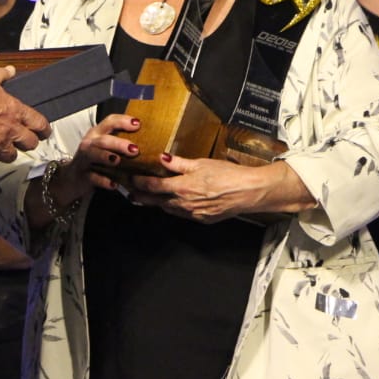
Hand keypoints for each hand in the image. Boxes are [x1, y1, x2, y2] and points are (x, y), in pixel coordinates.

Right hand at [0, 67, 50, 167]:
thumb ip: (1, 75)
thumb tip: (10, 70)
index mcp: (14, 110)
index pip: (40, 124)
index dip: (44, 129)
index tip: (43, 132)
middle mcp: (9, 129)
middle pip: (30, 144)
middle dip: (28, 142)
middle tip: (23, 140)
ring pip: (12, 156)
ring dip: (8, 152)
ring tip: (2, 147)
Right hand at [65, 113, 143, 194]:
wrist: (73, 178)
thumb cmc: (95, 161)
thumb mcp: (105, 148)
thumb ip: (122, 143)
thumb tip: (151, 143)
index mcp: (98, 133)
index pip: (109, 122)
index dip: (123, 121)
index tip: (138, 124)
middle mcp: (90, 144)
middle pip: (103, 140)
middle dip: (118, 143)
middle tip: (134, 149)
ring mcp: (85, 159)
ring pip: (93, 154)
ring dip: (106, 157)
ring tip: (118, 161)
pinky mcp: (83, 175)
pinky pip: (92, 177)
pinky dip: (103, 181)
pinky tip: (114, 184)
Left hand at [129, 155, 276, 222]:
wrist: (248, 192)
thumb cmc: (227, 175)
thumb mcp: (201, 163)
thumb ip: (179, 163)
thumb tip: (162, 159)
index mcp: (181, 187)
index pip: (153, 186)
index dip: (139, 183)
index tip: (130, 179)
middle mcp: (184, 203)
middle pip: (156, 201)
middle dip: (141, 197)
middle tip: (130, 194)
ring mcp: (193, 214)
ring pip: (169, 209)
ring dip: (157, 204)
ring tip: (148, 199)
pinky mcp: (202, 219)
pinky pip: (183, 214)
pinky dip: (174, 208)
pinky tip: (173, 204)